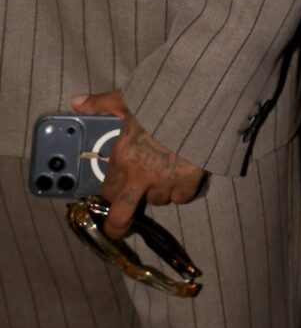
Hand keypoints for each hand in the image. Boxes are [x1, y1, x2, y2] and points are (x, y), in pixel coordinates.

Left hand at [71, 90, 205, 239]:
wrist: (197, 105)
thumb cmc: (160, 101)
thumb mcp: (127, 99)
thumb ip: (102, 103)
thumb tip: (76, 102)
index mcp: (122, 158)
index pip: (107, 190)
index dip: (110, 193)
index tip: (114, 192)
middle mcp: (140, 176)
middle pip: (122, 217)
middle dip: (119, 227)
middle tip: (121, 228)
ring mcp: (165, 182)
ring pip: (157, 200)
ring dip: (158, 192)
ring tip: (164, 174)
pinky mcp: (189, 182)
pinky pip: (181, 197)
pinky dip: (181, 190)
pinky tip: (183, 175)